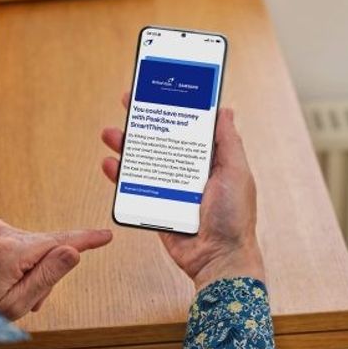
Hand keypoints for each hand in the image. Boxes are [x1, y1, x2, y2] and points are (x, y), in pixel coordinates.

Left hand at [0, 217, 111, 319]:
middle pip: (45, 247)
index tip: (105, 235)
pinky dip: (15, 256)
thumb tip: (72, 251)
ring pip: (30, 244)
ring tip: (9, 287)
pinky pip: (14, 239)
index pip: (59, 242)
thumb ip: (47, 276)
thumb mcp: (15, 303)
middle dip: (44, 271)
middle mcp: (1, 231)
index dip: (86, 240)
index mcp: (11, 251)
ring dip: (28, 265)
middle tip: (30, 297)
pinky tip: (0, 274)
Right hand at [100, 95, 264, 289]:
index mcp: (211, 159)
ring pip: (144, 160)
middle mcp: (190, 171)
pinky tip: (110, 164)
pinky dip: (120, 174)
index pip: (190, 125)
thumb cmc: (234, 218)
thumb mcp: (236, 172)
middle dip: (144, 120)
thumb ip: (228, 141)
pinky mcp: (156, 206)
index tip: (160, 89)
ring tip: (111, 133)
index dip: (175, 107)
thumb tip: (224, 108)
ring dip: (126, 144)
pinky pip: (134, 187)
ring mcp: (171, 189)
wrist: (219, 260)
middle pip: (162, 139)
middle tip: (128, 102)